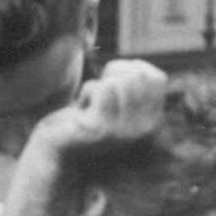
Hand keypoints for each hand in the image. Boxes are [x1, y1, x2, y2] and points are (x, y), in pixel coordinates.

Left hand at [26, 59, 167, 160]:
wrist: (57, 152)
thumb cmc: (85, 119)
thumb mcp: (116, 100)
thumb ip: (133, 84)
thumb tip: (138, 63)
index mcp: (152, 122)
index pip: (157, 78)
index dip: (132, 70)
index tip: (112, 83)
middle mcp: (144, 129)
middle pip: (138, 77)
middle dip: (113, 76)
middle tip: (98, 96)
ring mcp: (124, 131)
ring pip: (117, 83)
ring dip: (97, 87)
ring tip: (89, 107)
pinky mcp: (102, 130)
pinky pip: (100, 90)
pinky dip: (86, 93)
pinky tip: (82, 111)